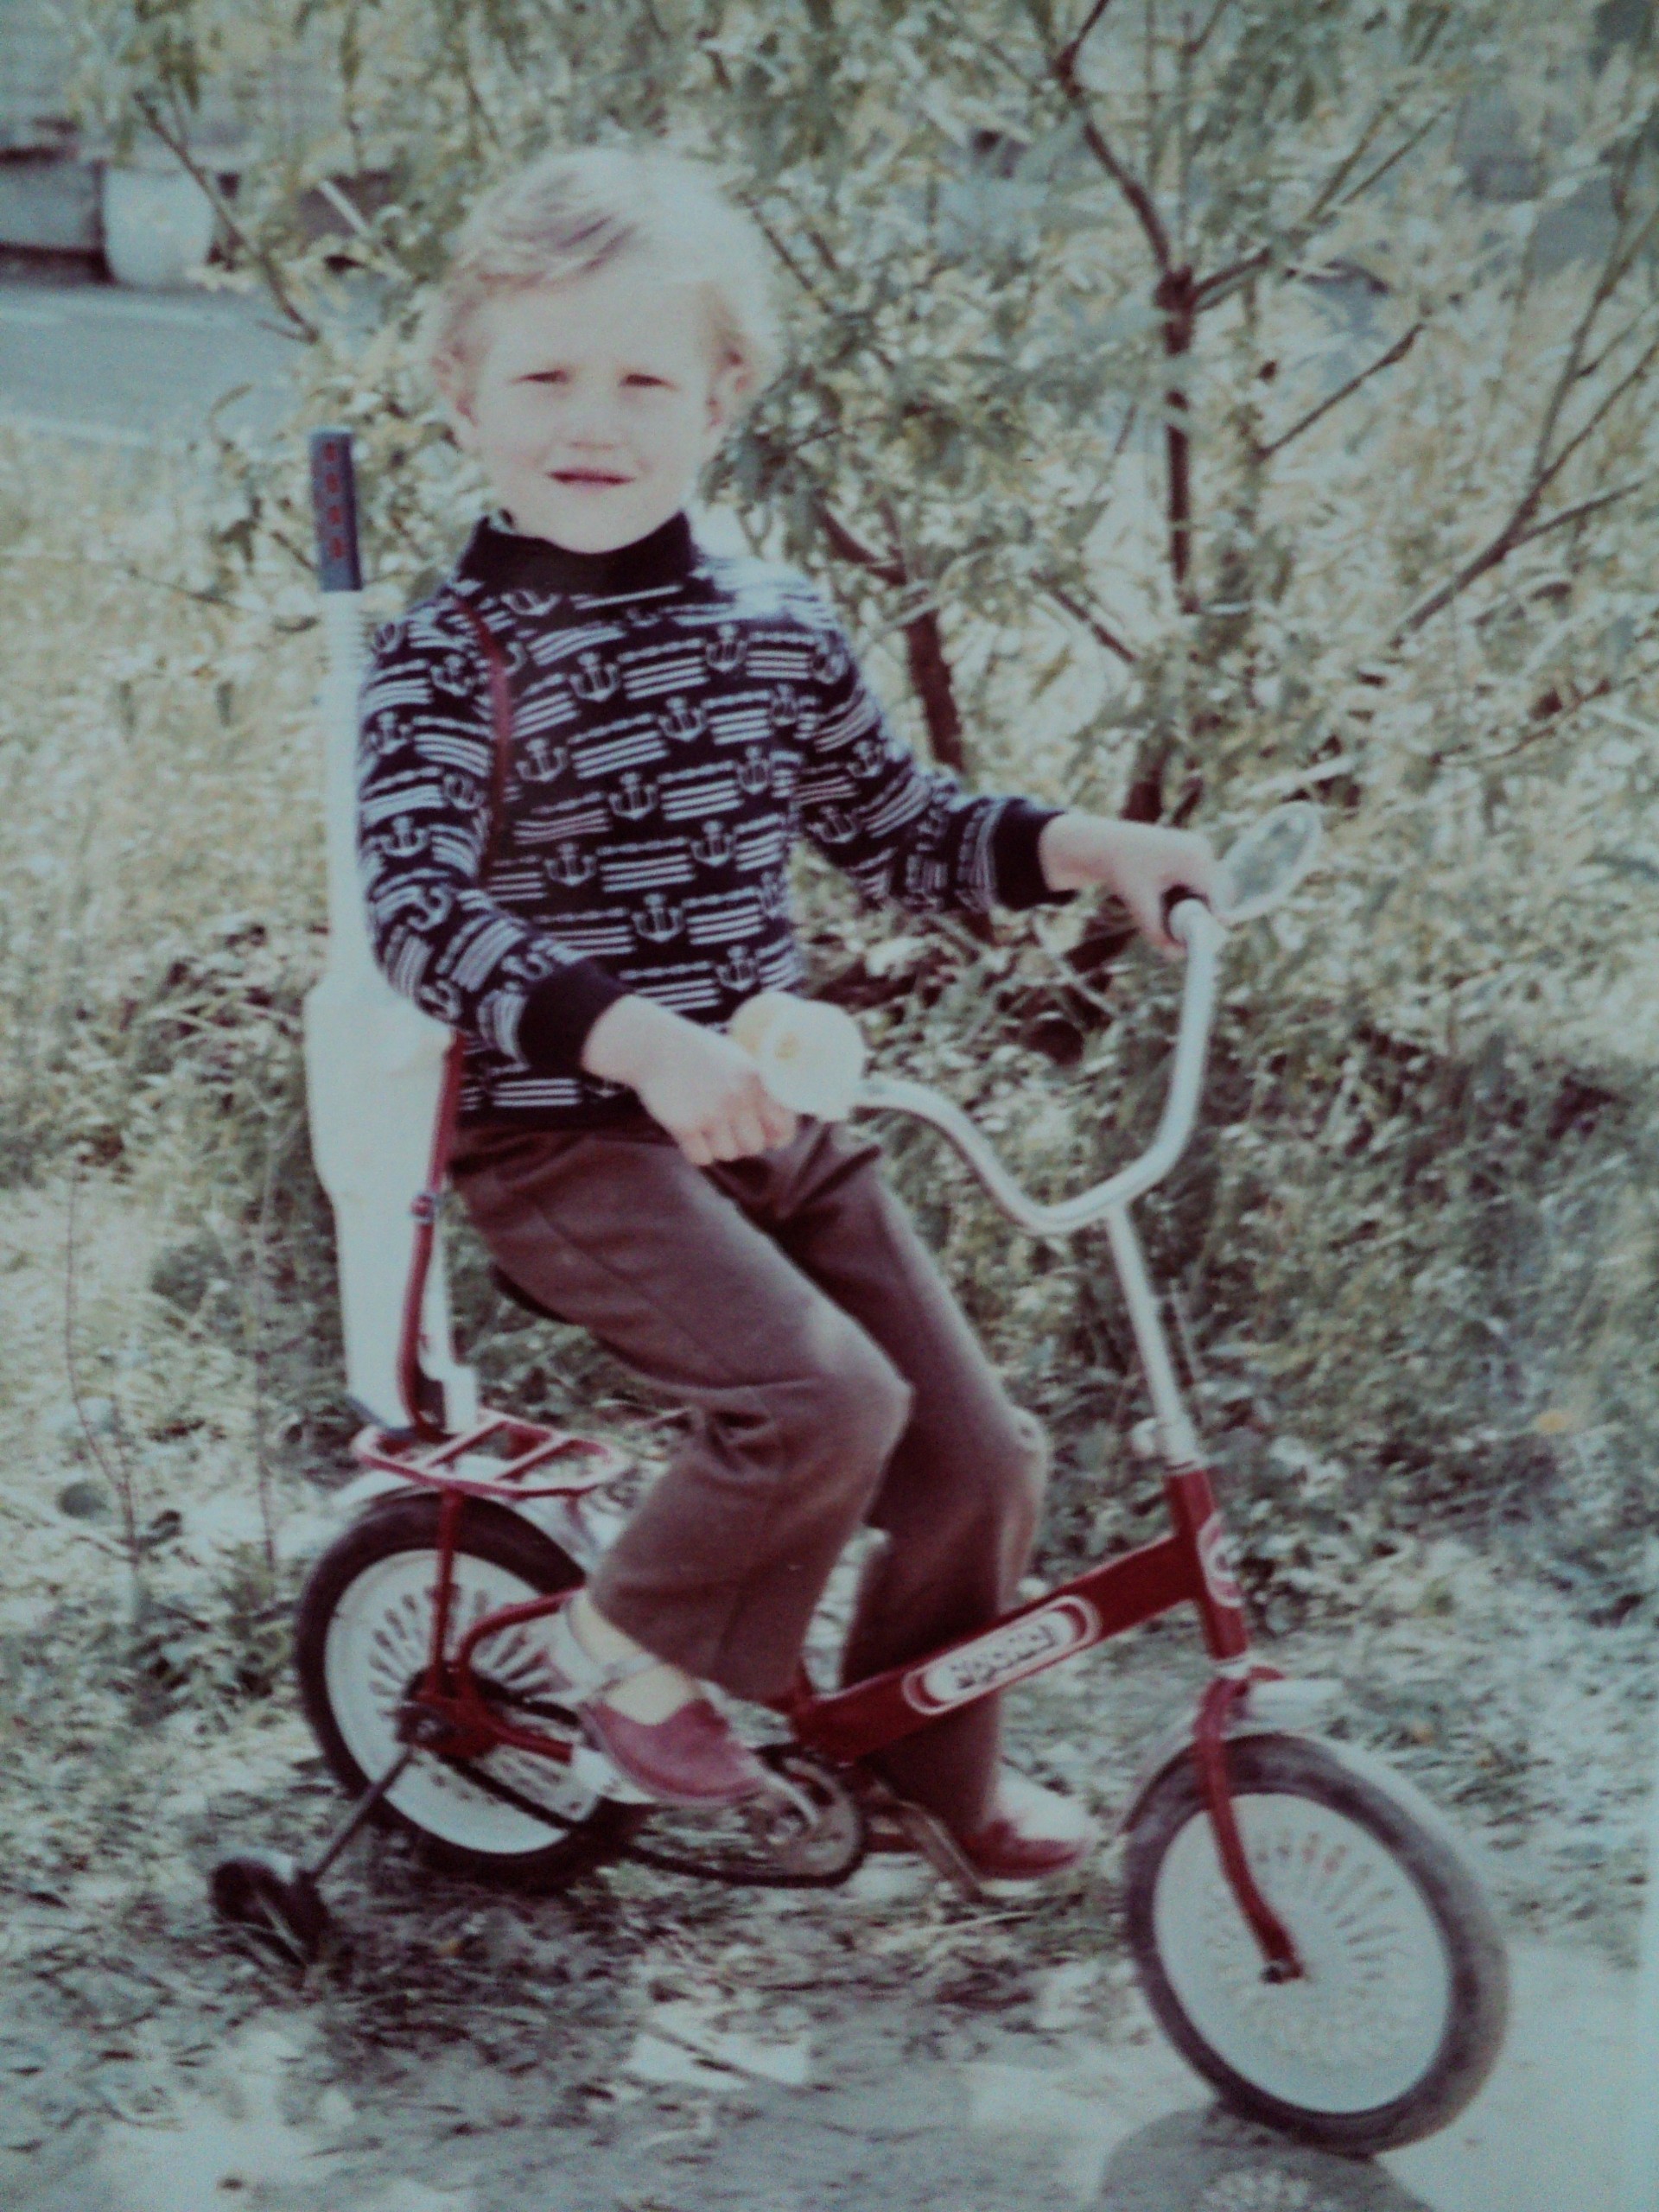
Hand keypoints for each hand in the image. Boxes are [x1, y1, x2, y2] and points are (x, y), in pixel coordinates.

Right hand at [581, 997, 797, 1163]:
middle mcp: (737, 1098)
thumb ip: (763, 1089)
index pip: (783, 1129)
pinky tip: (691, 1132)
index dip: (776, 1137)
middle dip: (742, 1142)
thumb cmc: (703, 1055)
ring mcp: (710, 1112)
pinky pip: (701, 1158)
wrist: (657, 1046)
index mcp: (757, 1081)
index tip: (767, 1135)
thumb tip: (784, 1124)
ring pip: (728, 1155)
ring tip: (707, 1125)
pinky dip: (696, 1151)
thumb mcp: (741, 1060)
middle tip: (729, 1128)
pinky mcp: (684, 1125)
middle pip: (754, 1147)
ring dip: (718, 1146)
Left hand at [1037, 813, 1219, 955]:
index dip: (1214, 921)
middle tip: (1187, 934)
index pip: (1218, 897)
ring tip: (1172, 914)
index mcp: (1193, 859)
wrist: (1107, 845)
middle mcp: (1202, 849)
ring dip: (1204, 904)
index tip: (1204, 942)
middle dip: (1208, 914)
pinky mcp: (1195, 850)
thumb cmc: (1122, 873)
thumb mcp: (1139, 905)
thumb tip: (1175, 956)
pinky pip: (1207, 878)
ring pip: (1215, 886)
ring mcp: (1200, 847)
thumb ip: (1157, 932)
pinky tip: (1173, 900)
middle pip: (1221, 892)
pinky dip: (1198, 894)